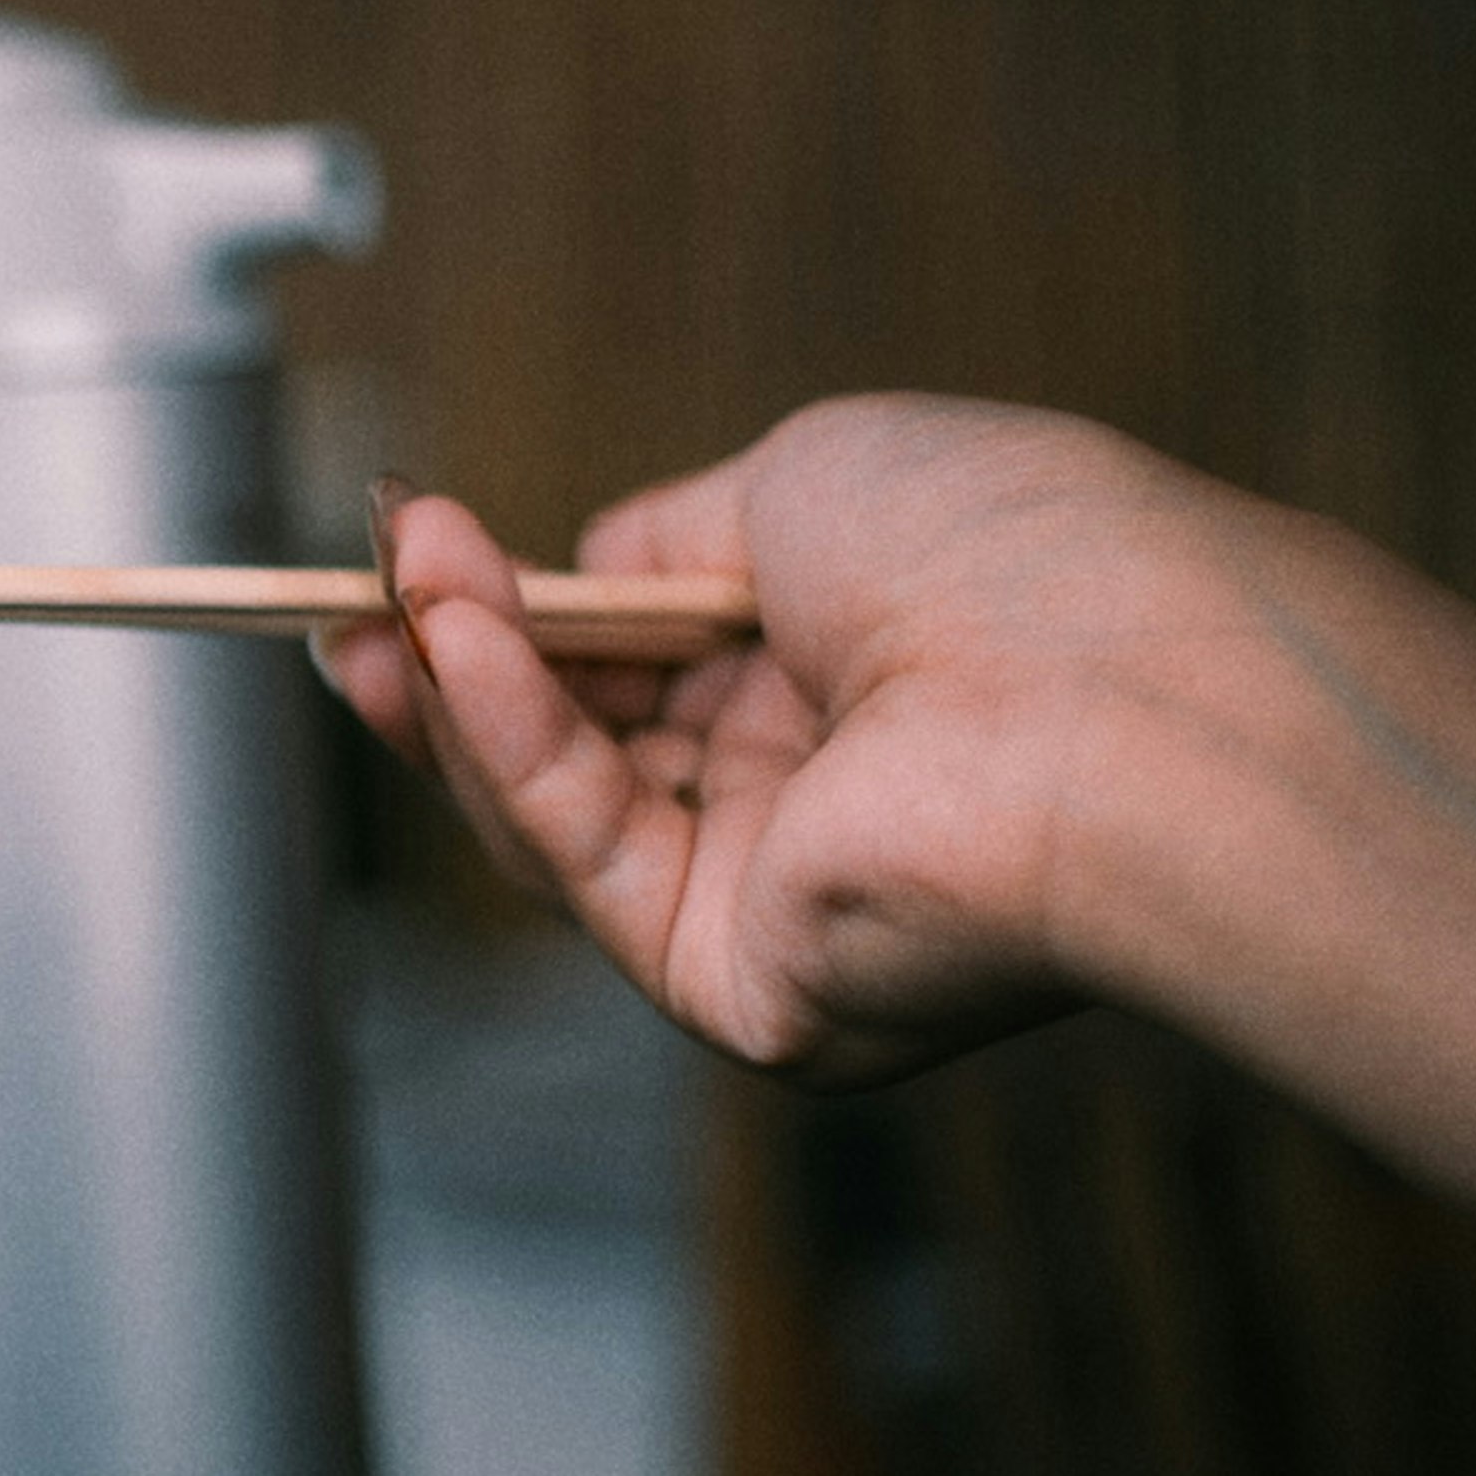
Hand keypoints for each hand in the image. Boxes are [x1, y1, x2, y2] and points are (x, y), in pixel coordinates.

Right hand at [315, 396, 1250, 1085]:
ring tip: (384, 592)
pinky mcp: (755, 993)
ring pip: (565, 813)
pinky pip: (593, 861)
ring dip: (460, 693)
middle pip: (583, 753)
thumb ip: (666, 539)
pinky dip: (510, 747)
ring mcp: (787, 908)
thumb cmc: (1023, 555)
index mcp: (862, 687)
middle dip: (451, 665)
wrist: (1136, 691)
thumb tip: (570, 566)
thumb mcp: (806, 482)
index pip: (650, 666)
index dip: (520, 613)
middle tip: (339, 589)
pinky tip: (455, 643)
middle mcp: (826, 808)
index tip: (408, 546)